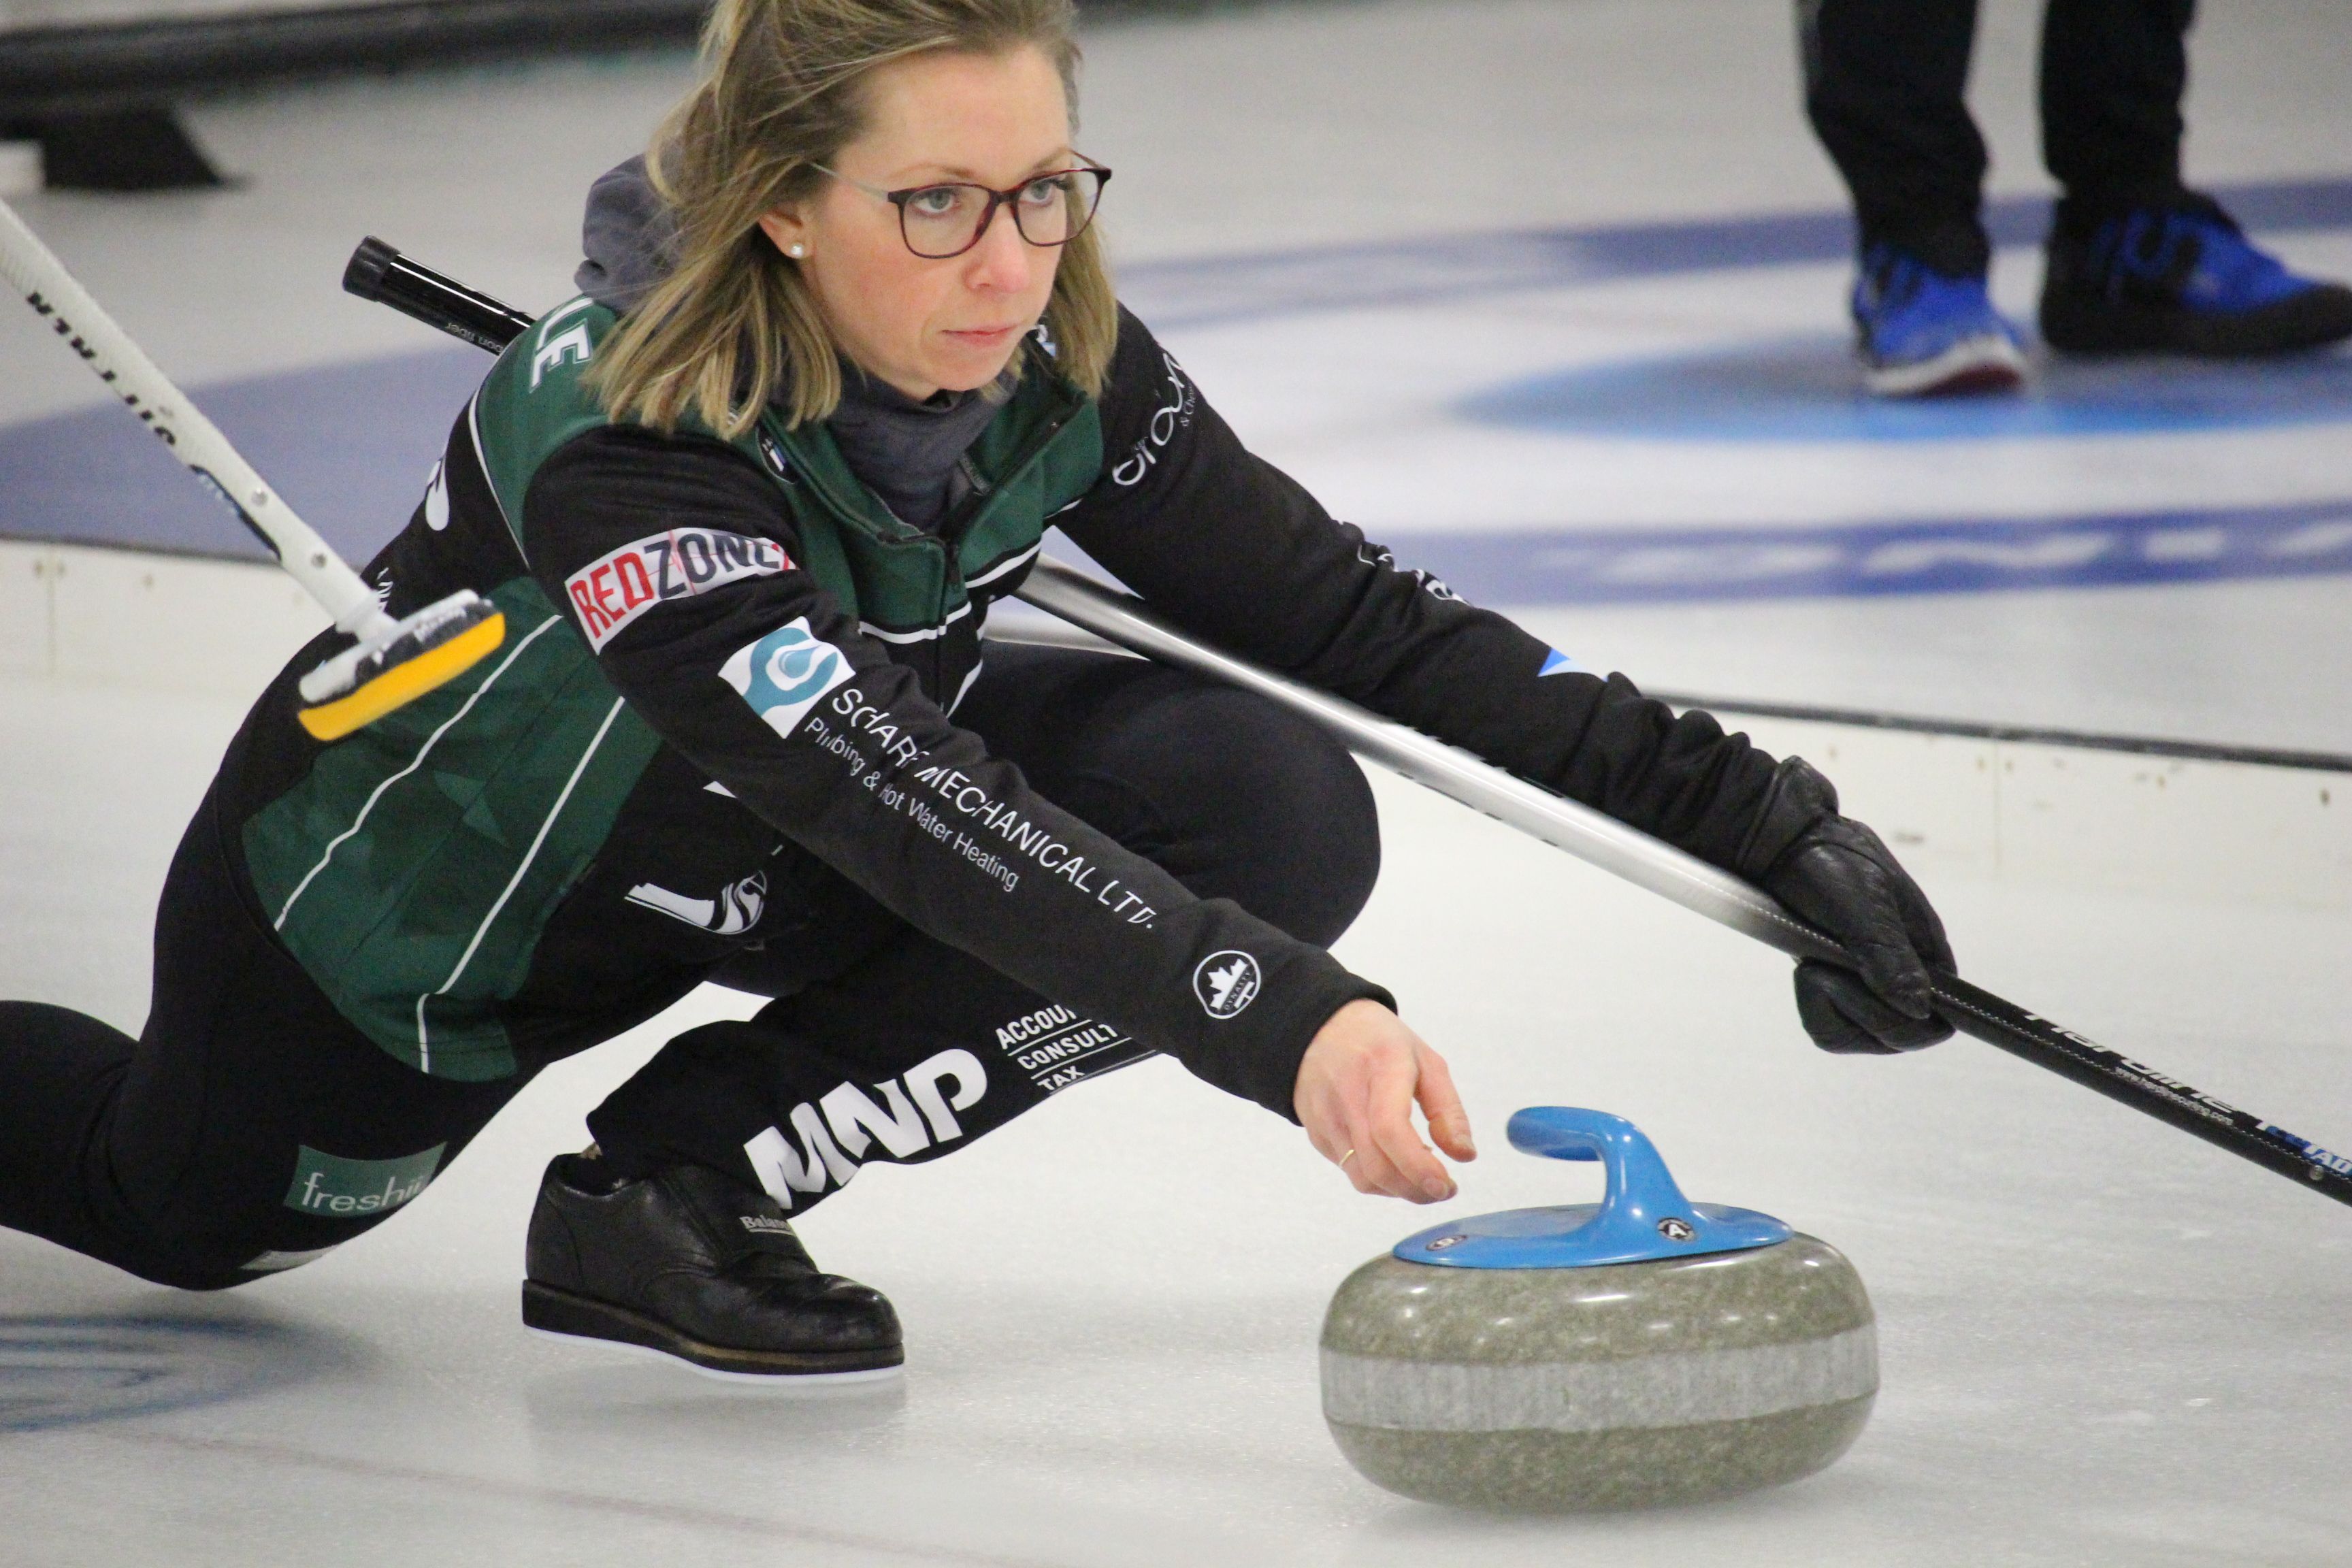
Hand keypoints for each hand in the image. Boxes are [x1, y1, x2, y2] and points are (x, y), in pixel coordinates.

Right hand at [1294, 999, 1476, 1200]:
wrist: (1319, 1028)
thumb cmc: (1380, 1043)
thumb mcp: (1426, 1061)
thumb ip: (1449, 1110)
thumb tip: (1464, 1156)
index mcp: (1382, 1066)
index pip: (1390, 1128)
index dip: (1418, 1166)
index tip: (1446, 1184)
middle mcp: (1347, 1094)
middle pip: (1377, 1165)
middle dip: (1417, 1190)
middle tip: (1443, 1188)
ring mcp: (1326, 1117)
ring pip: (1363, 1178)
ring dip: (1400, 1190)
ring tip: (1421, 1175)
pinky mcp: (1316, 1134)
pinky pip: (1350, 1171)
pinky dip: (1379, 1178)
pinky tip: (1394, 1160)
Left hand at [1754, 760, 1955, 1054]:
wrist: (1783, 846)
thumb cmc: (1830, 864)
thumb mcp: (1862, 905)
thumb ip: (1890, 956)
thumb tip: (1918, 1006)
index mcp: (1927, 954)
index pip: (1938, 1021)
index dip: (1905, 1025)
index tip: (1865, 991)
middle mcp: (1904, 976)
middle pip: (1893, 1037)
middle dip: (1857, 1008)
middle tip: (1828, 964)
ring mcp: (1867, 984)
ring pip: (1853, 1035)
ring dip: (1829, 1002)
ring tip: (1815, 961)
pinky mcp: (1835, 985)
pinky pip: (1826, 1022)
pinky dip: (1811, 1001)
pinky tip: (1806, 968)